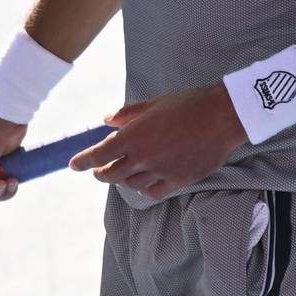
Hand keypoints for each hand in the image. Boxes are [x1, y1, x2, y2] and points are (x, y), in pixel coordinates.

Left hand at [69, 84, 246, 200]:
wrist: (222, 117)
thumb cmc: (187, 104)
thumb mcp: (152, 103)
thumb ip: (127, 115)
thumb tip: (106, 120)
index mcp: (133, 137)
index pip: (99, 154)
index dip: (83, 161)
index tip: (74, 165)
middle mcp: (143, 158)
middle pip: (112, 174)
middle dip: (100, 173)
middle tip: (96, 171)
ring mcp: (160, 172)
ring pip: (131, 184)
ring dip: (122, 180)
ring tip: (121, 175)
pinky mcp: (178, 181)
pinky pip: (153, 192)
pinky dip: (144, 190)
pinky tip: (143, 186)